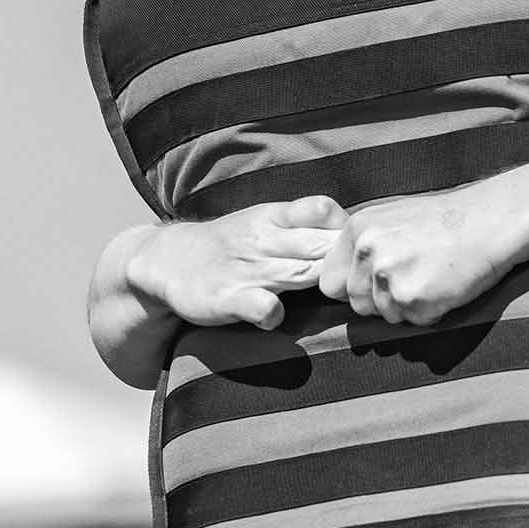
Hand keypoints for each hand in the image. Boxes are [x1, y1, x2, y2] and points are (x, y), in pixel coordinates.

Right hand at [129, 197, 347, 330]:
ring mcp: (246, 270)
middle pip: (319, 246)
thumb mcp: (265, 221)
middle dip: (344, 262)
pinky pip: (262, 307)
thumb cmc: (232, 243)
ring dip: (322, 286)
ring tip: (335, 298)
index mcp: (275, 217)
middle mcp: (263, 240)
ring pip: (299, 274)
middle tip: (359, 279)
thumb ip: (306, 227)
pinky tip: (277, 318)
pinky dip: (275, 314)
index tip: (356, 250)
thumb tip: (356, 234)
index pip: (322, 210)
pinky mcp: (227, 299)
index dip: (345, 229)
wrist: (169, 260)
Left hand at [318, 190, 521, 325]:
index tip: (375, 283)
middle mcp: (367, 251)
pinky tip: (445, 285)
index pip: (329, 282)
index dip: (352, 288)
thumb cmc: (447, 220)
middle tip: (415, 276)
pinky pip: (412, 322)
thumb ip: (364, 246)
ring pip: (384, 316)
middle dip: (381, 301)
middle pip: (356, 304)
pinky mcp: (413, 298)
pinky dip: (430, 311)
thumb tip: (339, 281)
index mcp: (358, 229)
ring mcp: (389, 276)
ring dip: (407, 307)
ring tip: (433, 275)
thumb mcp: (393, 219)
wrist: (491, 221)